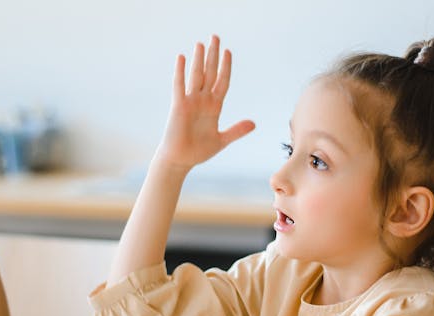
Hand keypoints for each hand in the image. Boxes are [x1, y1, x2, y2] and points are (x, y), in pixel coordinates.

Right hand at [153, 35, 254, 175]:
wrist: (181, 160)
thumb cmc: (199, 151)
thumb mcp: (222, 140)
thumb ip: (237, 130)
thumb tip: (254, 123)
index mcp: (214, 108)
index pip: (222, 82)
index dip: (225, 67)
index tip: (228, 52)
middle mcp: (202, 101)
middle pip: (210, 74)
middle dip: (213, 56)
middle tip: (216, 37)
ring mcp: (190, 102)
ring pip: (197, 76)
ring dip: (199, 60)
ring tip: (202, 43)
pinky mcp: (179, 107)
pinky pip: (180, 86)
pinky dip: (181, 72)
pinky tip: (182, 58)